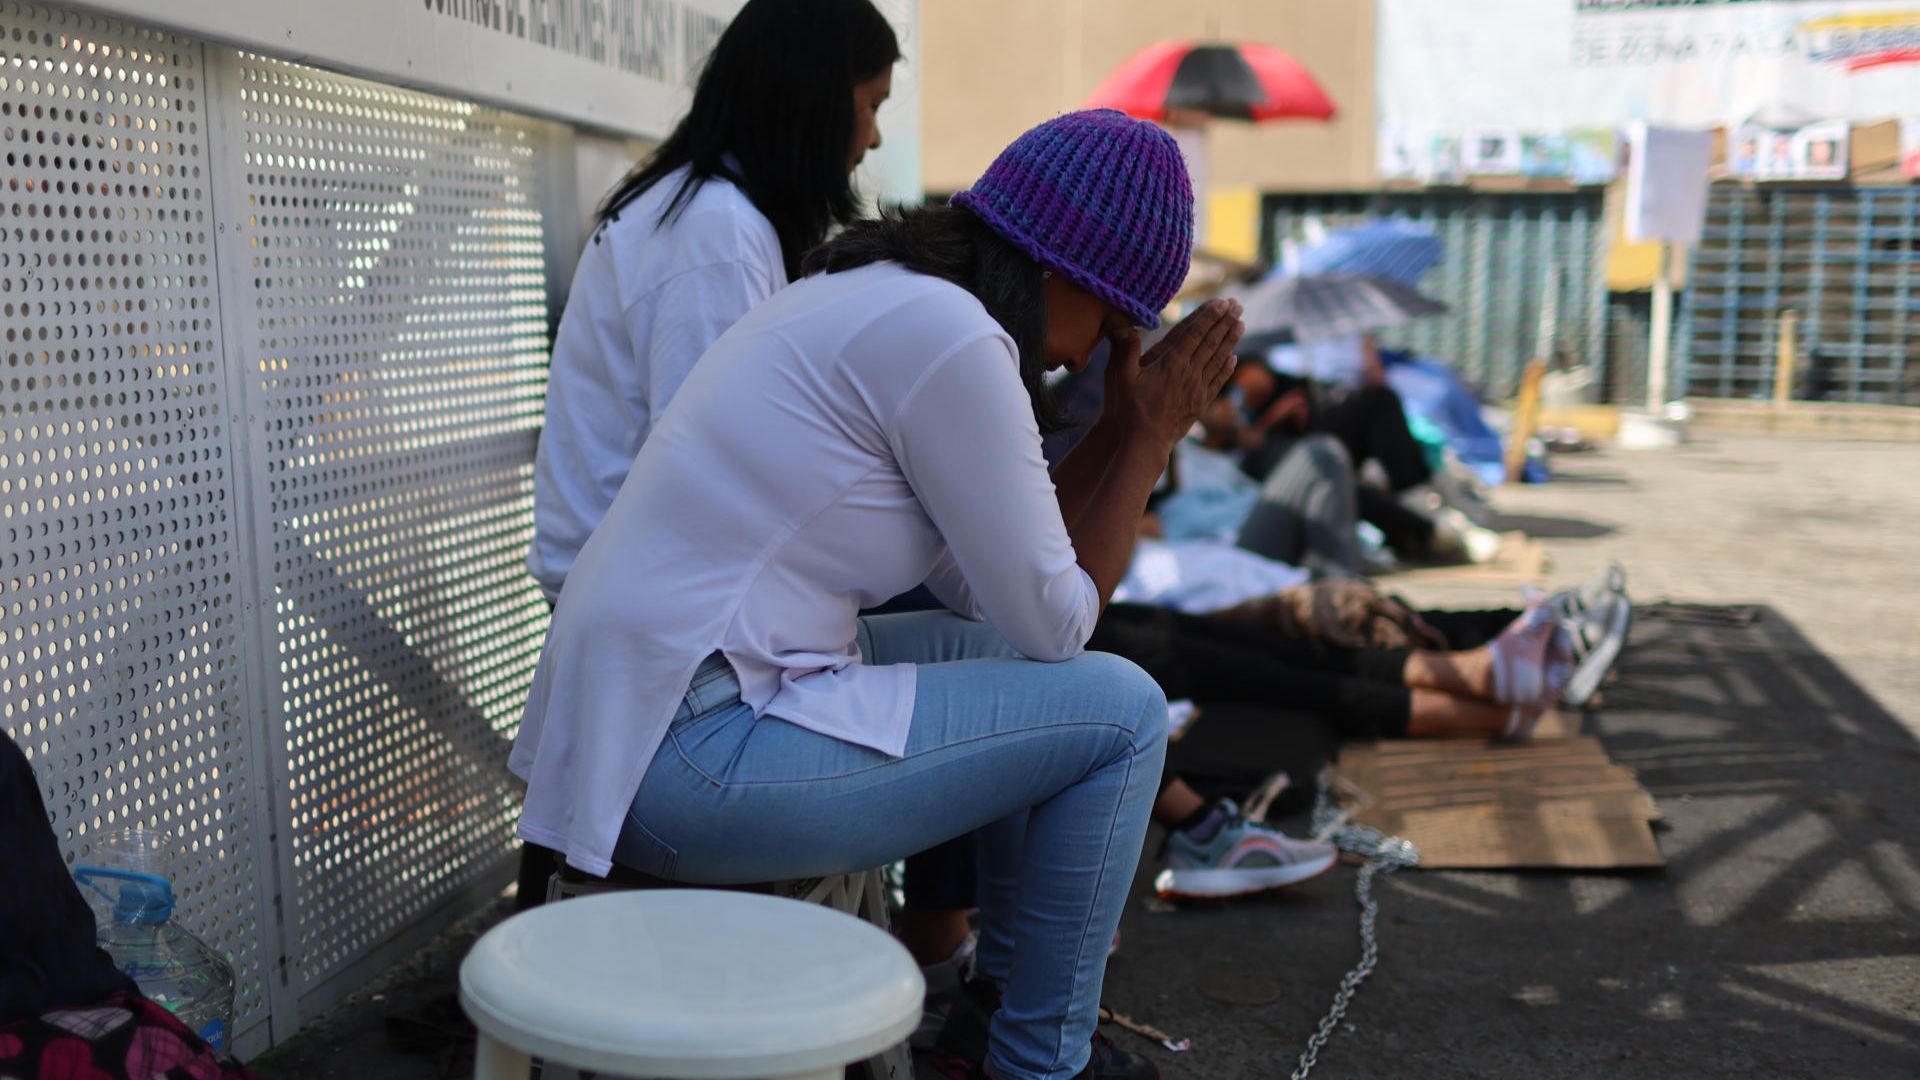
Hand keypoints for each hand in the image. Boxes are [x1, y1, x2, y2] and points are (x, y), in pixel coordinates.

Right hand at [1107, 299, 1244, 447]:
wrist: (1143, 443)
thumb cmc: (1128, 409)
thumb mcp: (1119, 377)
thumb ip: (1124, 349)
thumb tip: (1121, 323)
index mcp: (1171, 363)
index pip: (1194, 334)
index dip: (1209, 316)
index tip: (1221, 302)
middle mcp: (1188, 373)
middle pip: (1211, 343)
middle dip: (1225, 322)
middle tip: (1237, 305)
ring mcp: (1196, 389)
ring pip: (1218, 359)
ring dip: (1230, 340)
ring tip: (1241, 324)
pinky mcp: (1199, 403)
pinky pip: (1217, 381)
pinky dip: (1227, 368)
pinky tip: (1234, 358)